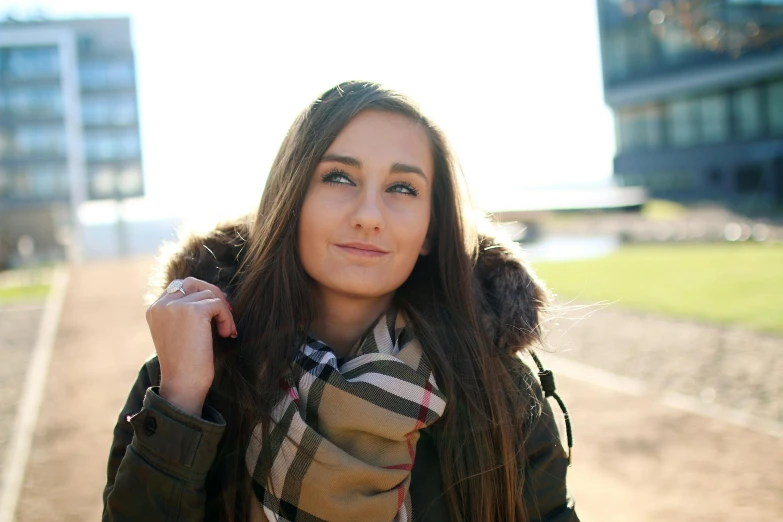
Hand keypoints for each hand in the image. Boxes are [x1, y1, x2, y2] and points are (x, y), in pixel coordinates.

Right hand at [145, 277, 236, 415]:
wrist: (183, 385)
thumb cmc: (185, 365)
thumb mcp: (179, 333)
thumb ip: (186, 313)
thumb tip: (214, 294)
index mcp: (154, 310)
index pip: (180, 287)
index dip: (201, 296)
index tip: (216, 313)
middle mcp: (161, 305)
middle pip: (193, 283)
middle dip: (213, 295)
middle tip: (226, 314)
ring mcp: (175, 306)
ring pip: (209, 294)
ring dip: (223, 312)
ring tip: (225, 333)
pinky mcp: (192, 310)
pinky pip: (218, 304)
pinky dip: (227, 318)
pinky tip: (226, 334)